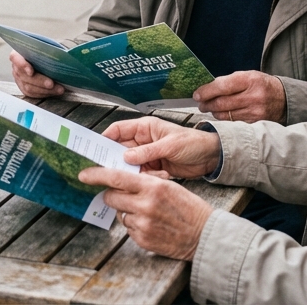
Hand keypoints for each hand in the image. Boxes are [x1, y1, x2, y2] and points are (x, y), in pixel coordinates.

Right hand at [9, 51, 63, 97]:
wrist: (45, 57)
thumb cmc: (45, 50)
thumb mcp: (46, 46)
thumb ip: (50, 49)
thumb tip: (64, 53)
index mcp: (19, 53)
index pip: (15, 58)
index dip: (22, 65)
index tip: (31, 71)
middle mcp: (16, 67)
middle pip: (25, 76)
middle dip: (40, 81)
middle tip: (51, 84)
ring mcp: (19, 79)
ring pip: (29, 87)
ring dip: (45, 90)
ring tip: (59, 89)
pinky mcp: (24, 88)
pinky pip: (33, 94)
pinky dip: (45, 93)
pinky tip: (55, 92)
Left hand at [76, 168, 212, 260]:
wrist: (204, 235)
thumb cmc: (188, 207)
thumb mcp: (168, 186)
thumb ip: (144, 182)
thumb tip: (121, 180)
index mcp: (152, 187)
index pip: (116, 177)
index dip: (97, 175)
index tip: (83, 174)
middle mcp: (145, 205)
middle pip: (111, 196)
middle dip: (112, 195)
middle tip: (122, 195)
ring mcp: (143, 224)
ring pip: (119, 213)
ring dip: (126, 211)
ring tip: (147, 212)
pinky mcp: (143, 240)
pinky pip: (128, 228)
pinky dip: (135, 225)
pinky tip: (151, 224)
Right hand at [102, 117, 222, 177]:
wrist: (211, 157)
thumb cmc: (192, 143)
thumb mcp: (170, 145)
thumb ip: (147, 152)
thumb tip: (125, 157)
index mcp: (145, 128)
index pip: (118, 130)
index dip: (105, 138)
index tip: (96, 149)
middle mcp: (143, 141)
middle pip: (120, 149)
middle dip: (116, 160)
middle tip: (110, 170)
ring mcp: (147, 155)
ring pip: (130, 165)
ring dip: (134, 172)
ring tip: (144, 176)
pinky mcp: (153, 168)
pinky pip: (142, 174)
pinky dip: (148, 178)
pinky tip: (161, 176)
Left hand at [193, 71, 285, 122]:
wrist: (284, 99)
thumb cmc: (261, 85)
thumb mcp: (248, 76)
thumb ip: (228, 81)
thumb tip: (207, 89)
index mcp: (250, 80)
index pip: (222, 86)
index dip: (206, 91)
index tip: (197, 94)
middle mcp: (253, 97)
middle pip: (221, 103)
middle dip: (207, 104)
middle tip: (200, 103)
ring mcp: (255, 112)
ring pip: (225, 115)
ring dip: (214, 112)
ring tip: (210, 108)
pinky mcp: (255, 124)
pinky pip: (233, 123)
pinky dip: (224, 120)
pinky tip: (221, 115)